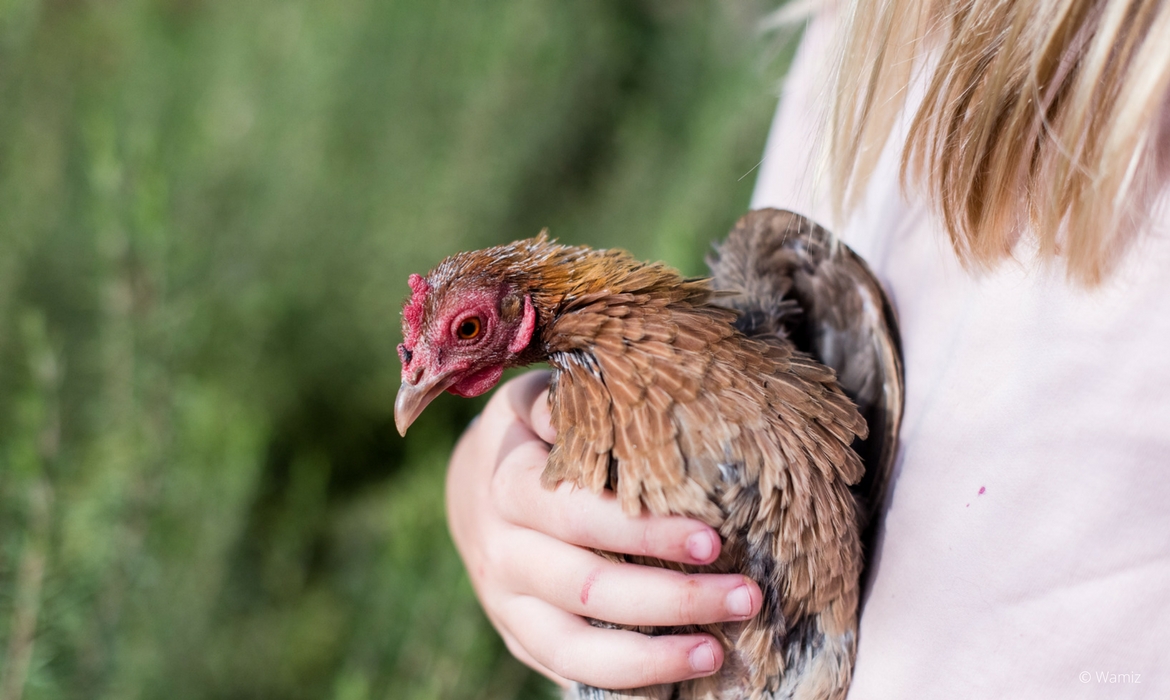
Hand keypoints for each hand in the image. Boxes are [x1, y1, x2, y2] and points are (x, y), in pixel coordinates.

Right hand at [446, 371, 761, 688]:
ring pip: (573, 647)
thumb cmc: (527, 438)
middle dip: (671, 597)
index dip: (643, 533)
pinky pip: (566, 670)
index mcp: (507, 487)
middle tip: (744, 595)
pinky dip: (622, 681)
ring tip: (717, 651)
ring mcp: (505, 603)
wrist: (470, 490)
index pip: (578, 516)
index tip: (712, 538)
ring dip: (650, 657)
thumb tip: (605, 393)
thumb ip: (564, 402)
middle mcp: (502, 553)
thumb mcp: (530, 404)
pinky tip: (677, 674)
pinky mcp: (519, 637)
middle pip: (586, 588)